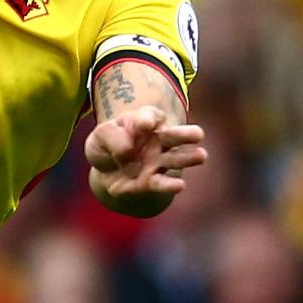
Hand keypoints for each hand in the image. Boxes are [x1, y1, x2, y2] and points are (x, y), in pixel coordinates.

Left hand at [85, 103, 206, 214]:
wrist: (105, 170)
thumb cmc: (106, 145)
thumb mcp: (100, 135)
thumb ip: (113, 137)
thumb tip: (129, 154)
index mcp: (145, 122)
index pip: (149, 117)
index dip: (147, 120)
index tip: (145, 124)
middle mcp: (158, 141)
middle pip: (174, 136)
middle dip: (186, 134)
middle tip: (198, 134)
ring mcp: (157, 163)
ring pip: (175, 159)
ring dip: (188, 158)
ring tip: (201, 156)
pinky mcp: (150, 183)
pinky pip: (160, 183)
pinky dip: (169, 185)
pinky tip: (180, 185)